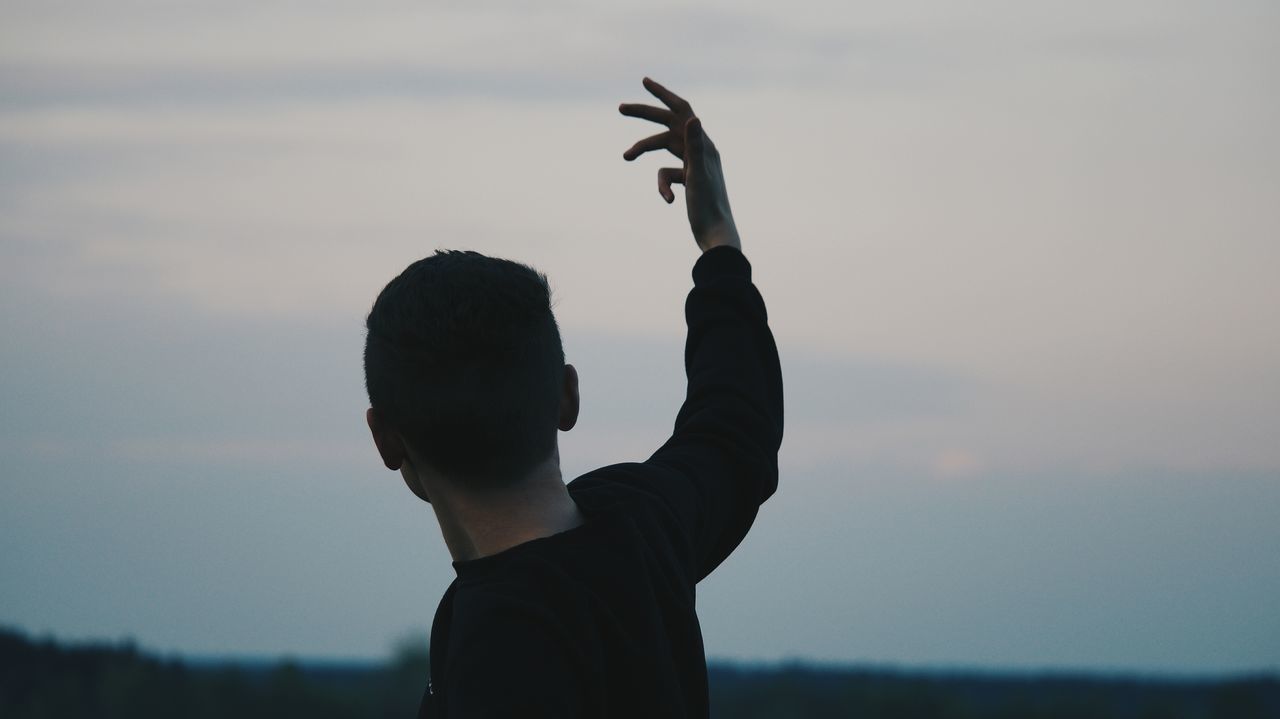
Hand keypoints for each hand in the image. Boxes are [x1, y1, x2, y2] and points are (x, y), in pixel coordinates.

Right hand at [619, 78, 740, 252]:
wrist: (716, 235)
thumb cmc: (708, 207)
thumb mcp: (698, 175)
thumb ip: (694, 145)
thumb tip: (692, 116)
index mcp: (703, 144)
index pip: (682, 110)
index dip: (663, 94)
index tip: (644, 82)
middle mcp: (699, 149)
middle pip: (668, 124)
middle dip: (645, 115)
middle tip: (621, 108)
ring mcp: (693, 165)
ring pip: (664, 149)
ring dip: (645, 150)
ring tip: (625, 157)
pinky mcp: (688, 180)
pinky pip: (667, 174)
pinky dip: (662, 184)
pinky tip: (668, 200)